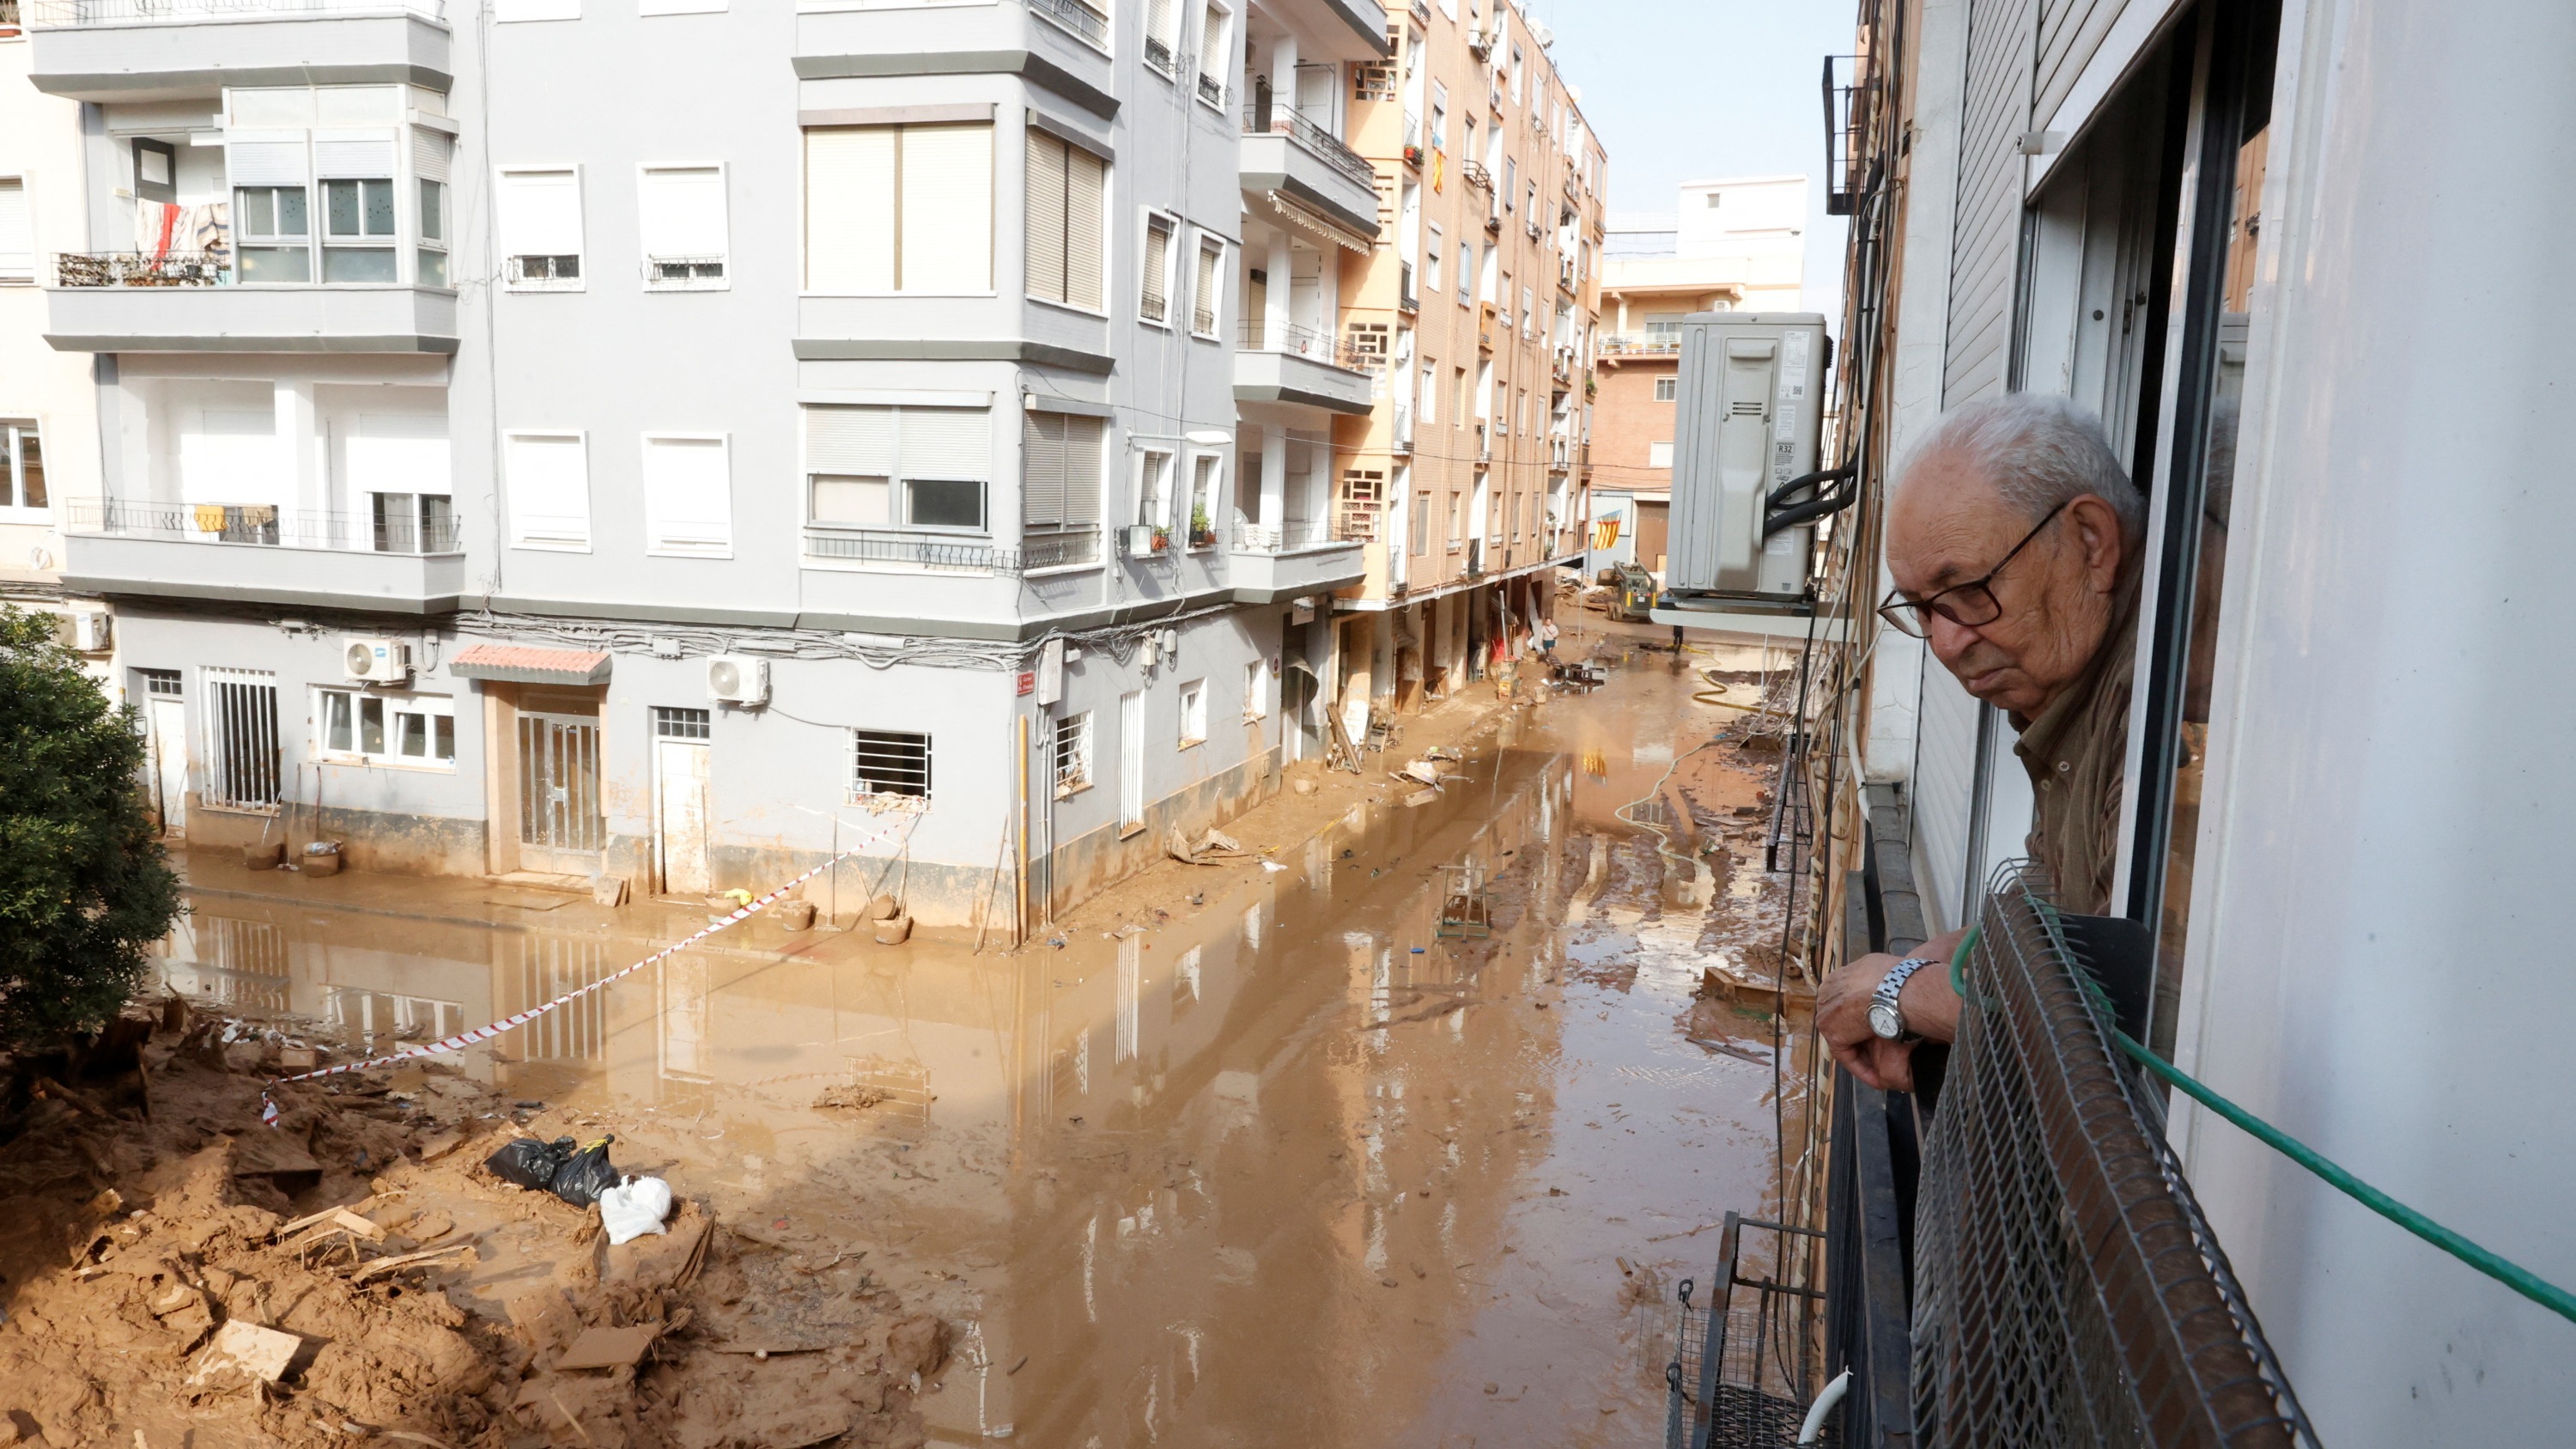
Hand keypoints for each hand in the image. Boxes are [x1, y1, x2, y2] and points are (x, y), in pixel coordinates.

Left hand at [1819, 952, 1917, 1090]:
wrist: (1895, 990)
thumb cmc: (1899, 979)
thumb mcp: (1884, 972)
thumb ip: (1874, 981)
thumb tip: (1884, 985)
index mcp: (1838, 977)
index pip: (1845, 1001)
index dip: (1860, 1016)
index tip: (1877, 1026)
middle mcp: (1827, 993)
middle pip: (1841, 1020)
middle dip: (1856, 1034)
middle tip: (1878, 1051)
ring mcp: (1826, 1013)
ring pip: (1844, 1038)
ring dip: (1861, 1053)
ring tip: (1880, 1070)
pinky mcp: (1832, 1033)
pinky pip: (1846, 1055)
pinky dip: (1861, 1068)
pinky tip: (1878, 1080)